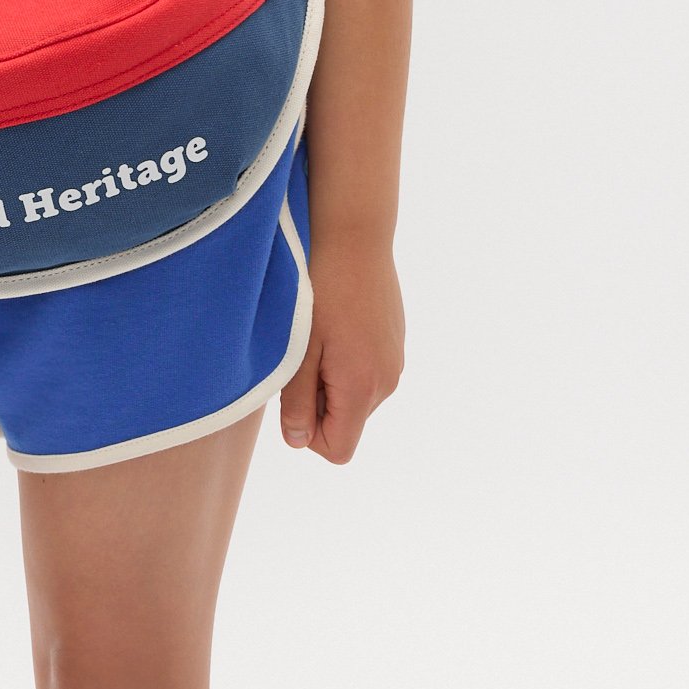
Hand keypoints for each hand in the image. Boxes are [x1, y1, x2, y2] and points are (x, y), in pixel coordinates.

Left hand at [278, 228, 404, 463]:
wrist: (354, 238)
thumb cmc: (319, 291)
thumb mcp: (298, 350)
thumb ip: (298, 402)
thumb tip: (298, 441)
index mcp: (362, 387)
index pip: (338, 449)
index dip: (309, 435)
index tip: (293, 395)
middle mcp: (387, 381)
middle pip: (346, 423)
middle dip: (318, 403)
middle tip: (301, 357)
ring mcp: (395, 361)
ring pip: (355, 397)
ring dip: (331, 381)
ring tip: (317, 338)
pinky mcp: (395, 343)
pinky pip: (367, 373)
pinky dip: (346, 362)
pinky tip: (335, 324)